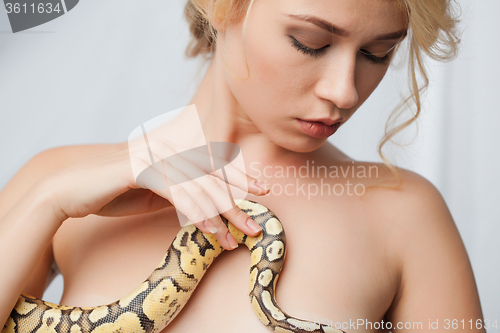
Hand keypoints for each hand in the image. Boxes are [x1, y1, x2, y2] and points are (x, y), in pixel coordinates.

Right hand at [39, 140, 268, 250]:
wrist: (71, 189)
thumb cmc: (112, 192)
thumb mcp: (154, 194)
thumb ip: (179, 192)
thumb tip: (204, 204)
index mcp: (173, 153)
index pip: (213, 166)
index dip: (239, 178)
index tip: (263, 190)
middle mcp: (168, 151)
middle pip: (211, 179)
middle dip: (237, 204)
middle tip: (255, 226)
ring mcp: (156, 157)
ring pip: (199, 188)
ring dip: (220, 216)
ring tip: (235, 238)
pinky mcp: (142, 168)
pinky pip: (177, 193)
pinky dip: (196, 212)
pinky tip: (209, 229)